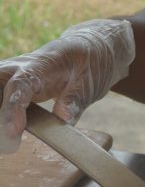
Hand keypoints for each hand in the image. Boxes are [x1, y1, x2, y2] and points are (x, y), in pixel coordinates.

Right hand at [0, 18, 134, 152]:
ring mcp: (15, 73)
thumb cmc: (92, 63)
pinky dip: (2, 111)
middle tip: (8, 139)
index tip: (13, 132)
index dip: (12, 109)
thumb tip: (62, 120)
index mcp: (44, 63)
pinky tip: (6, 129)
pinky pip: (0, 94)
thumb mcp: (90, 82)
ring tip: (8, 139)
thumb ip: (75, 101)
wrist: (92, 47)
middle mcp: (22, 65)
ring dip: (0, 111)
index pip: (20, 84)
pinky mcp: (13, 83)